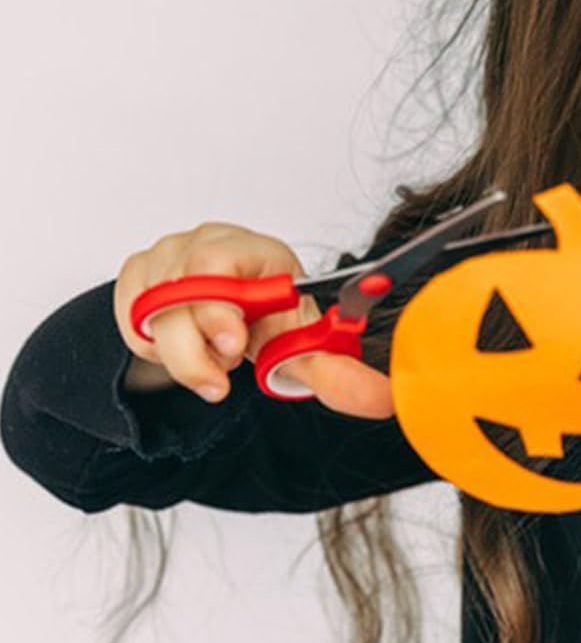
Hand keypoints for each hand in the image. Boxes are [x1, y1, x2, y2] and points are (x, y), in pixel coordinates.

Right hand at [113, 223, 395, 419]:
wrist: (226, 313)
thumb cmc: (266, 317)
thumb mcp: (300, 343)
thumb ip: (337, 373)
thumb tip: (388, 399)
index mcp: (255, 251)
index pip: (218, 262)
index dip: (220, 309)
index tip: (235, 346)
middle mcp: (206, 243)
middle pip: (180, 294)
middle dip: (196, 345)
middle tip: (223, 370)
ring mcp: (166, 256)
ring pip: (152, 314)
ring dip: (181, 353)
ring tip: (214, 357)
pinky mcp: (135, 276)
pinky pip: (131, 323)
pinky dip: (153, 349)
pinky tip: (184, 345)